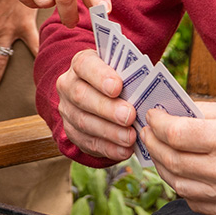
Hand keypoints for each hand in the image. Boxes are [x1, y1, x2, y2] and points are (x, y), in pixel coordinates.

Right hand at [56, 48, 136, 162]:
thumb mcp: (118, 69)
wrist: (95, 93)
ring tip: (131, 137)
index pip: (85, 65)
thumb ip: (127, 76)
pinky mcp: (72, 132)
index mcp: (80, 63)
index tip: (117, 87)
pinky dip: (108, 148)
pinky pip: (87, 143)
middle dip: (107, 108)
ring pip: (83, 122)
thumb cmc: (114, 79)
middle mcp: (68, 85)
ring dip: (109, 132)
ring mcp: (68, 110)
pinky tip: (125, 150)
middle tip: (129, 115)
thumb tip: (148, 90)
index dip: (100, 76)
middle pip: (82, 96)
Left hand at [142, 100, 215, 214]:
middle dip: (152, 143)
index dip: (157, 123)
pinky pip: (196, 201)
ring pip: (179, 184)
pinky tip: (180, 170)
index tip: (152, 113)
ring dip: (161, 165)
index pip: (177, 134)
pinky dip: (181, 185)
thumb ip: (204, 112)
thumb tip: (172, 110)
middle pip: (172, 160)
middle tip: (147, 130)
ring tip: (158, 149)